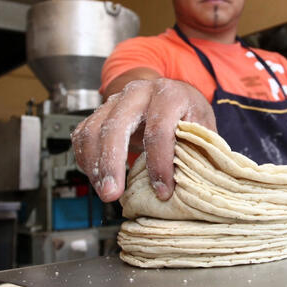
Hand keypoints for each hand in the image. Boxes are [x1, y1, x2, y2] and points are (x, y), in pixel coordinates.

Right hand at [71, 78, 215, 201]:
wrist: (171, 94)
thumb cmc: (188, 114)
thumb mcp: (202, 127)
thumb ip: (199, 149)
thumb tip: (195, 182)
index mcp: (170, 94)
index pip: (159, 130)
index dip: (159, 164)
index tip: (162, 192)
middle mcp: (139, 92)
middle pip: (117, 125)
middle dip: (112, 163)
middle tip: (113, 194)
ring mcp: (116, 100)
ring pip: (94, 129)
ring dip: (95, 165)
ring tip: (105, 192)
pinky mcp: (100, 111)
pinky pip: (83, 134)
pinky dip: (85, 159)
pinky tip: (96, 178)